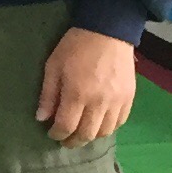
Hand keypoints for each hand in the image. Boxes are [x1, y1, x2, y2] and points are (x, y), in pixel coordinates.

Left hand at [36, 27, 136, 142]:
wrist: (109, 31)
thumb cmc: (76, 46)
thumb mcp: (53, 66)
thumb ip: (48, 94)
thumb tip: (41, 118)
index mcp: (77, 94)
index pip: (66, 126)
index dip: (57, 134)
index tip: (51, 133)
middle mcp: (99, 102)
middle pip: (86, 134)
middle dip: (73, 141)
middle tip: (64, 140)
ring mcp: (117, 101)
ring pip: (105, 131)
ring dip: (91, 137)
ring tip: (81, 133)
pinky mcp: (129, 97)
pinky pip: (120, 122)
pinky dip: (108, 128)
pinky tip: (98, 124)